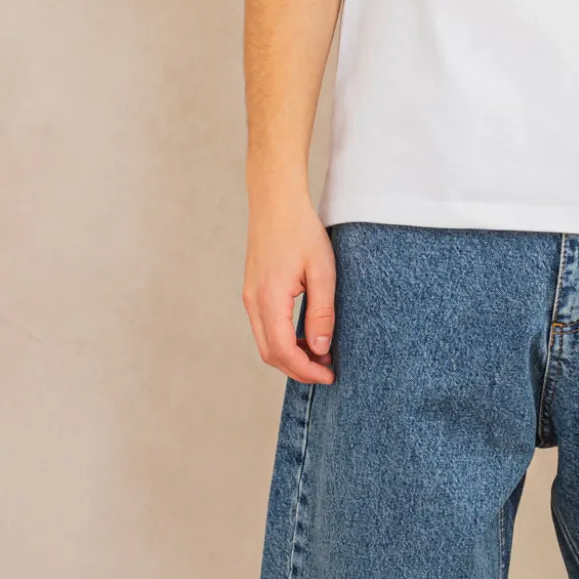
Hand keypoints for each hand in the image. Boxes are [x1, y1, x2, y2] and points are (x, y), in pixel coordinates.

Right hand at [243, 187, 337, 382]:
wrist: (275, 203)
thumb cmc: (301, 231)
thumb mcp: (322, 271)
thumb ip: (321, 312)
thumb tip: (320, 349)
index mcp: (270, 299)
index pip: (283, 352)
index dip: (306, 370)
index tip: (329, 375)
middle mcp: (253, 302)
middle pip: (271, 354)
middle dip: (298, 369)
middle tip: (327, 370)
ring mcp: (250, 297)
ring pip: (266, 343)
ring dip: (291, 356)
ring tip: (320, 355)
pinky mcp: (252, 292)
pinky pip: (264, 328)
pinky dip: (283, 341)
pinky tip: (305, 336)